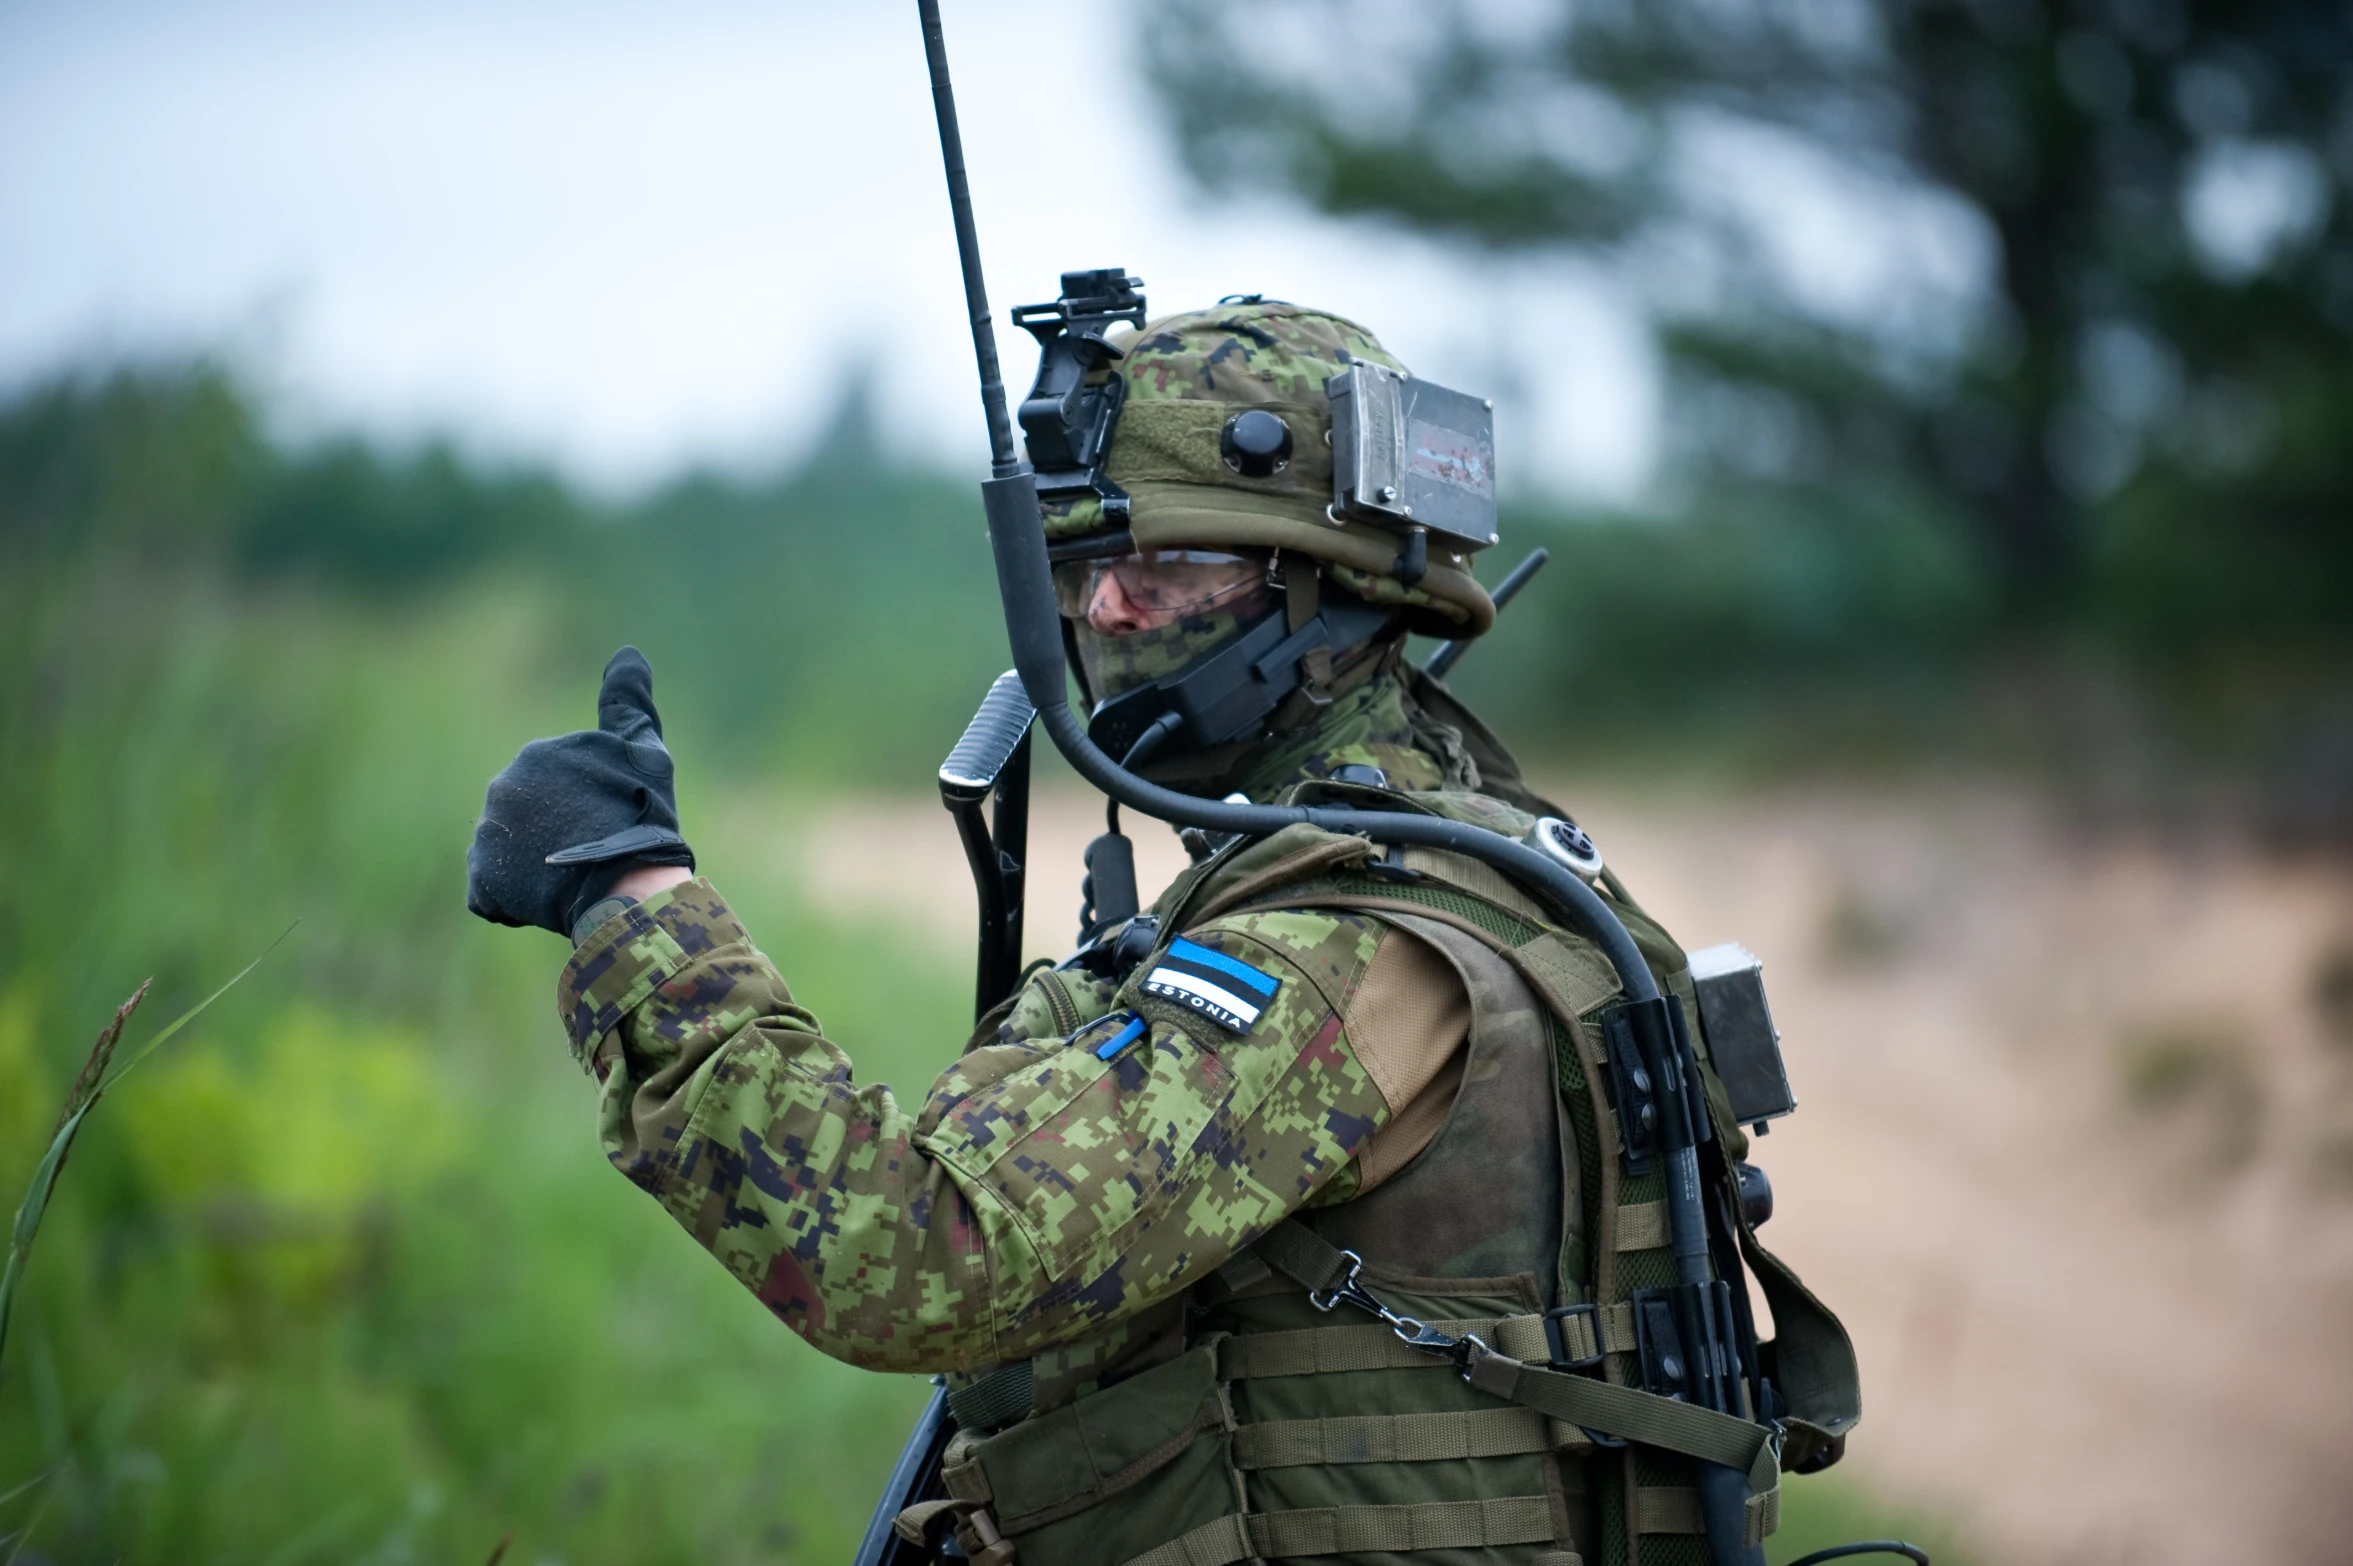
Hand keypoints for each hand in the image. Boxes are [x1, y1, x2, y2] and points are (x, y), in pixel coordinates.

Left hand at [466, 646, 695, 934]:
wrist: (627, 883)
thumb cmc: (644, 817)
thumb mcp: (645, 751)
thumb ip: (628, 702)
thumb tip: (627, 653)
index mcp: (538, 754)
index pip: (556, 783)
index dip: (585, 804)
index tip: (607, 820)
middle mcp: (503, 785)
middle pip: (530, 813)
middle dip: (555, 830)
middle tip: (590, 850)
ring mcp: (489, 833)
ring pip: (511, 848)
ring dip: (534, 862)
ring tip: (570, 877)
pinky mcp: (481, 879)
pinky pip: (492, 888)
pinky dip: (515, 896)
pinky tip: (546, 899)